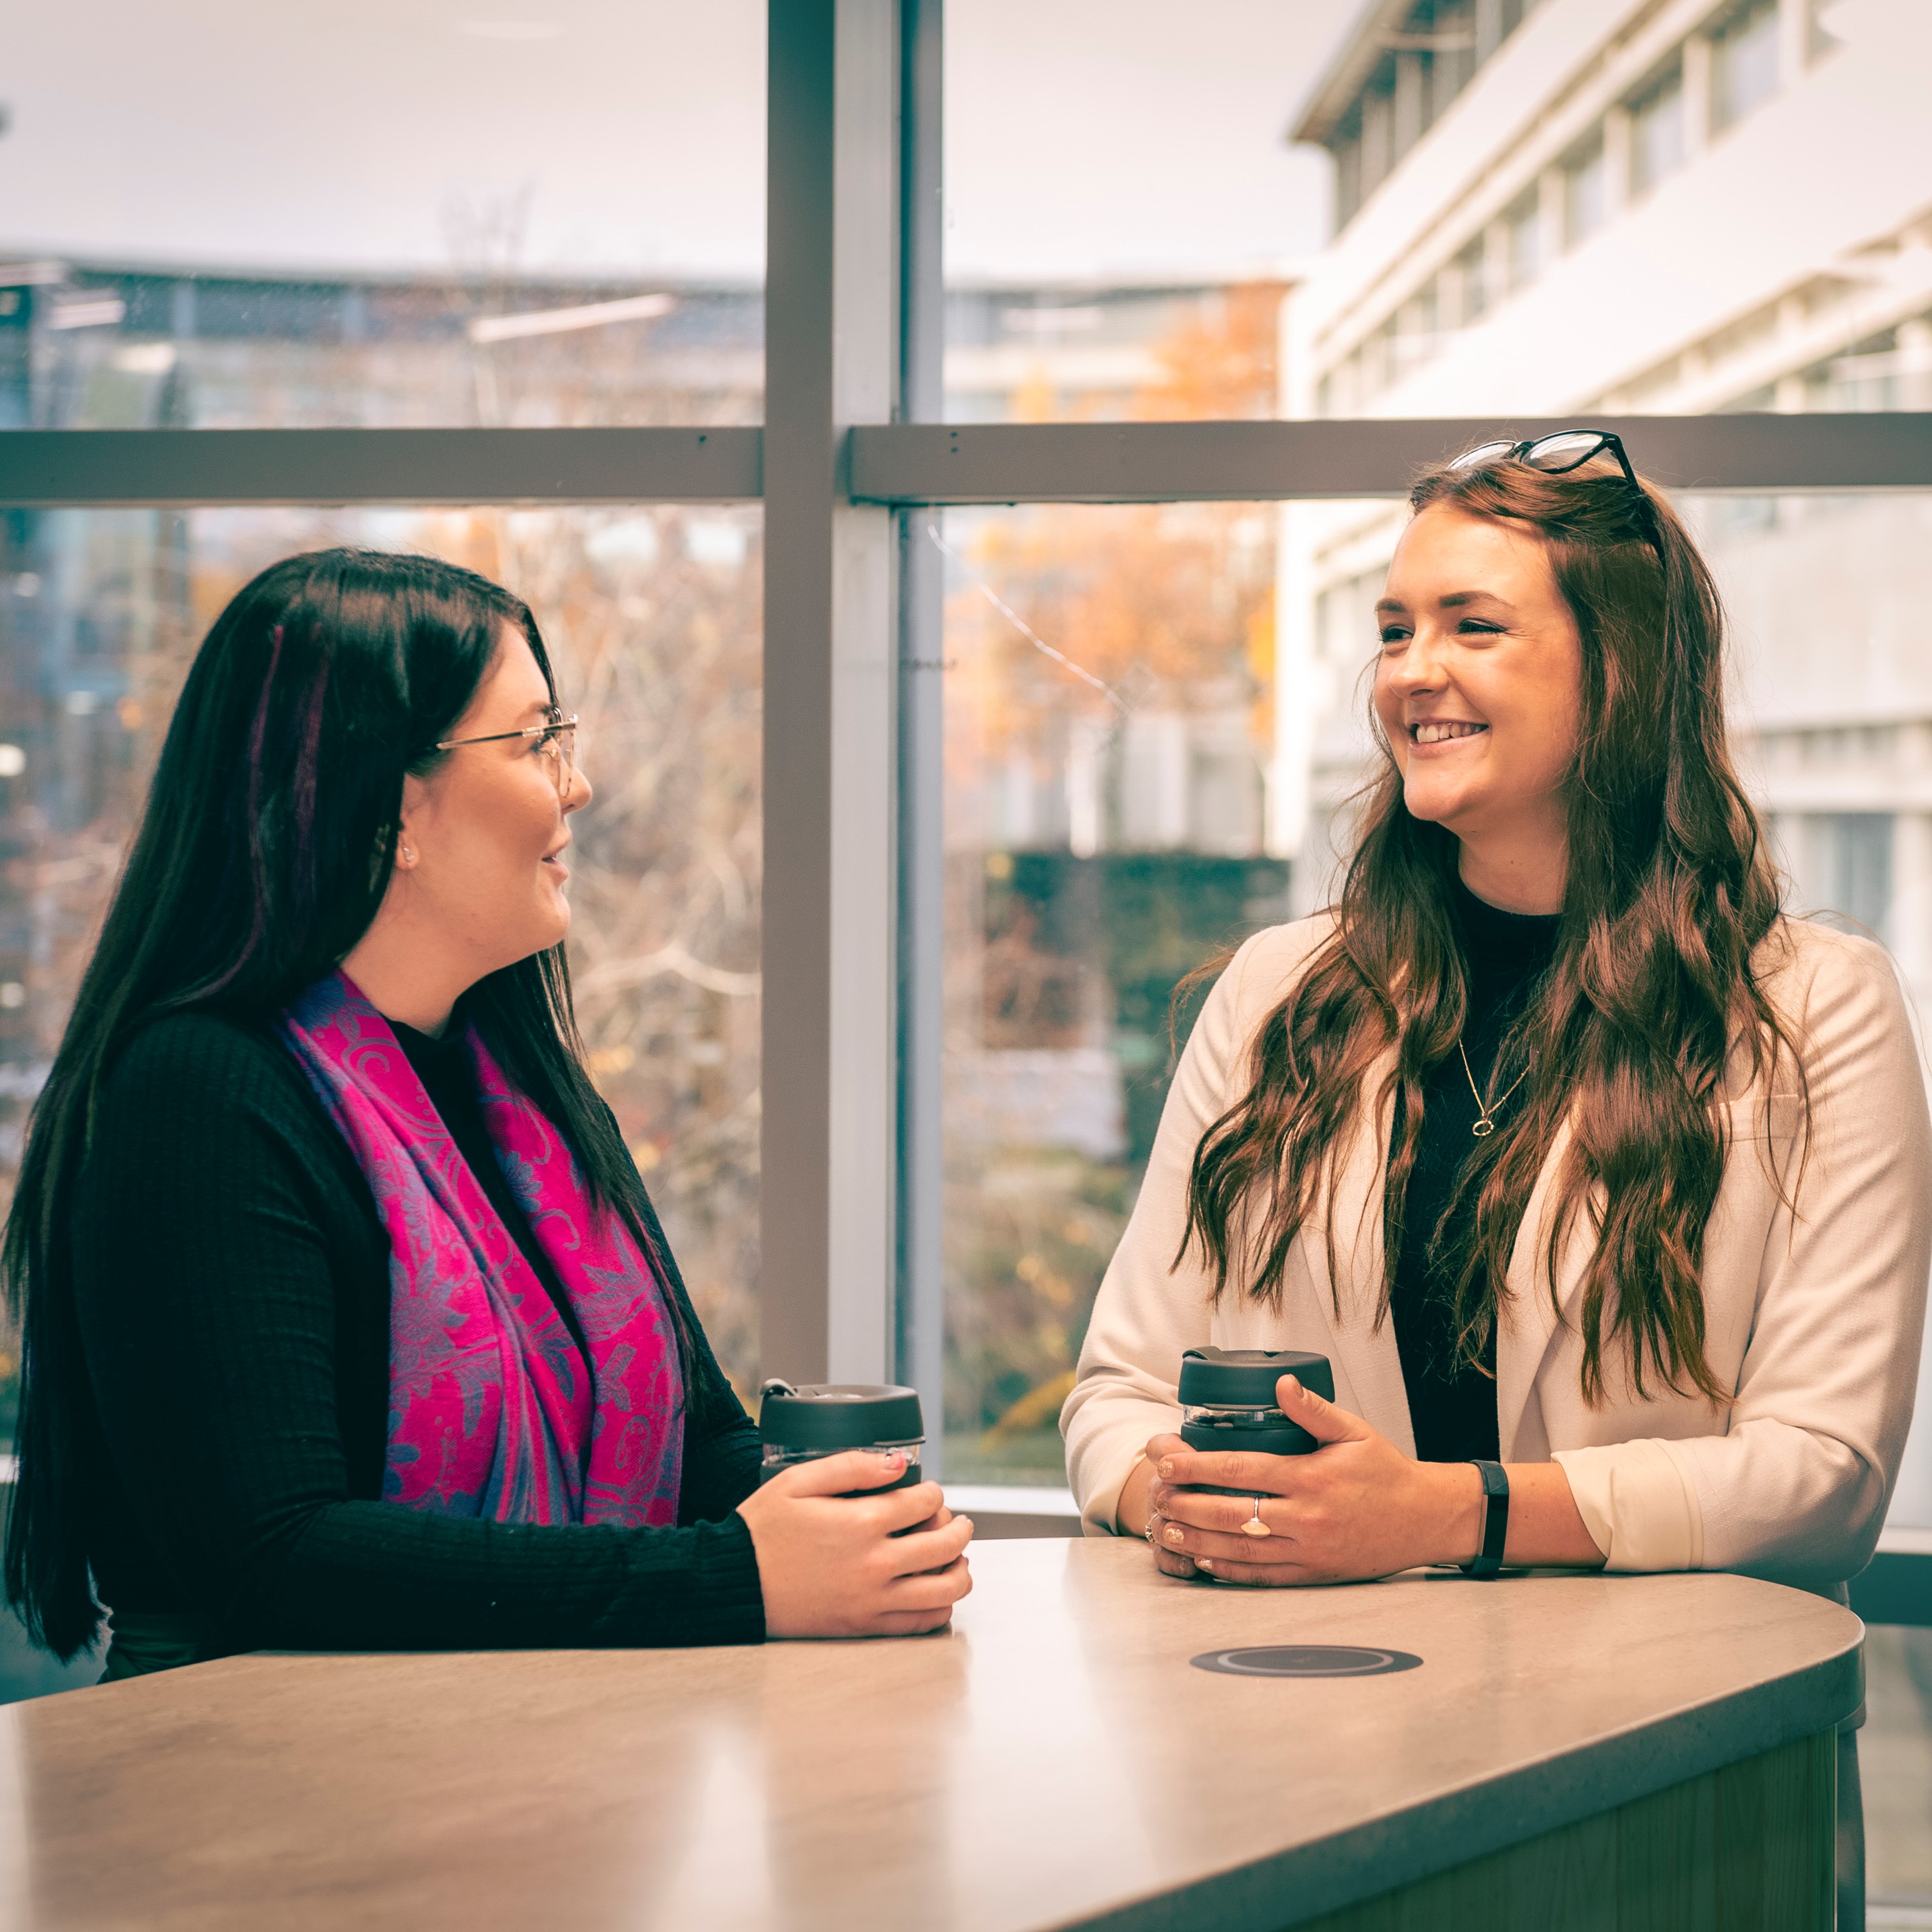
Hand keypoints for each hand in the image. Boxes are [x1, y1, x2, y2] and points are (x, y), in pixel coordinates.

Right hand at [736, 1450, 974, 1637]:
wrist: (734, 1583)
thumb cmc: (762, 1530)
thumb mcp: (798, 1481)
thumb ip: (852, 1466)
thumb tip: (898, 1464)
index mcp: (860, 1523)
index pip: (923, 1504)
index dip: (933, 1493)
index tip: (927, 1492)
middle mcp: (874, 1564)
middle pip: (944, 1545)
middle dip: (958, 1527)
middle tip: (957, 1522)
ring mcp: (872, 1600)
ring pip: (944, 1590)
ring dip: (960, 1569)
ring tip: (957, 1557)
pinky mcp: (864, 1627)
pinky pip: (920, 1622)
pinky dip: (939, 1608)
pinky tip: (937, 1593)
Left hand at [1144, 1375, 1479, 1585]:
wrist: (1426, 1519)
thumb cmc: (1386, 1472)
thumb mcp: (1355, 1431)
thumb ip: (1314, 1410)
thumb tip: (1281, 1384)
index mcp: (1311, 1478)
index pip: (1241, 1470)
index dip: (1198, 1466)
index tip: (1167, 1461)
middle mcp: (1306, 1518)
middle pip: (1231, 1513)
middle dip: (1187, 1505)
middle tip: (1157, 1497)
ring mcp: (1309, 1550)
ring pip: (1241, 1550)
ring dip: (1200, 1541)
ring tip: (1167, 1532)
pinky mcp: (1314, 1574)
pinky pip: (1264, 1577)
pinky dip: (1230, 1571)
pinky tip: (1205, 1562)